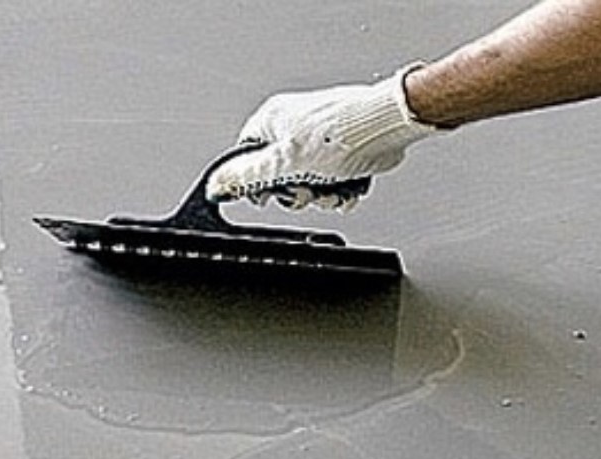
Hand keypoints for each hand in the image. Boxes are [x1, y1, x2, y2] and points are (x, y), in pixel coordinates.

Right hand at [206, 66, 435, 210]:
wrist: (384, 129)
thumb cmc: (340, 135)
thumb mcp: (282, 163)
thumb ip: (246, 176)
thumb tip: (216, 184)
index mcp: (271, 121)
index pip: (246, 158)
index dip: (256, 182)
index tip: (267, 194)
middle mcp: (293, 128)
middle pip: (278, 177)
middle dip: (295, 192)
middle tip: (306, 189)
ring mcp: (318, 141)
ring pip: (308, 183)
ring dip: (321, 194)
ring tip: (333, 186)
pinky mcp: (341, 153)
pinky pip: (331, 182)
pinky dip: (339, 190)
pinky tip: (347, 185)